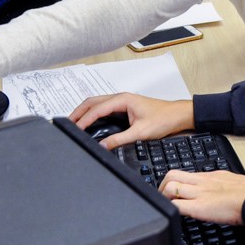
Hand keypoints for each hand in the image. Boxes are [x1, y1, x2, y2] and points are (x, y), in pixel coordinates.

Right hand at [70, 93, 193, 148]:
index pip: (97, 109)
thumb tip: (102, 146)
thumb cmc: (164, 119)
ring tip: (73, 124)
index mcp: (123, 99)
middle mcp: (121, 98)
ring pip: (97, 104)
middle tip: (66, 125)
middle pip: (92, 102)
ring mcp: (122, 102)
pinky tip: (89, 124)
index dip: (83, 119)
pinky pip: (104, 109)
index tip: (74, 129)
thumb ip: (120, 139)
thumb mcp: (141, 132)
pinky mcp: (124, 108)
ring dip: (84, 112)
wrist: (178, 115)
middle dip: (78, 112)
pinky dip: (93, 114)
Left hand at [158, 170, 244, 224]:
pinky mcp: (199, 207)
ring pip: (170, 187)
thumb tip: (222, 192)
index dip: (174, 181)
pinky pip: (177, 206)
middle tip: (162, 198)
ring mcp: (199, 193)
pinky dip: (170, 211)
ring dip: (163, 198)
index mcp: (210, 176)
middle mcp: (202, 182)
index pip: (185, 173)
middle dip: (162, 186)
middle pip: (172, 175)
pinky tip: (172, 217)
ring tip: (165, 208)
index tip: (172, 191)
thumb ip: (223, 185)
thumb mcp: (233, 182)